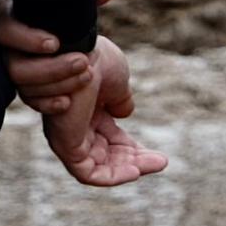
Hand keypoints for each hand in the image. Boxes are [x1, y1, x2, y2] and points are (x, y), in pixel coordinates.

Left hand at [0, 0, 168, 190]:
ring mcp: (68, 137)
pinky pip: (87, 173)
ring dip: (128, 170)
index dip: (135, 152)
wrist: (80, 50)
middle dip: (135, 163)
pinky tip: (135, 170)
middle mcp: (75, 126)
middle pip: (107, 157)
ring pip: (98, 168)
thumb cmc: (95, 59)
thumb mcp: (116, 82)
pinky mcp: (65, 144)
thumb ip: (121, 100)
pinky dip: (111, 176)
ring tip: (155, 164)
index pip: (111, 142)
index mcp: (86, 112)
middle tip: (161, 162)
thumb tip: (125, 112)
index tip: (160, 156)